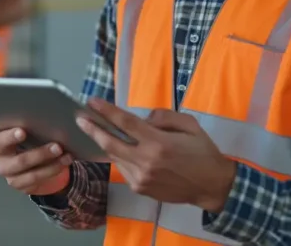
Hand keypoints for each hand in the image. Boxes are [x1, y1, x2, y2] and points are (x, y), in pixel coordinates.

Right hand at [0, 122, 72, 194]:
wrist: (28, 161)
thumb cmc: (24, 139)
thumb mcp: (20, 129)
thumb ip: (15, 122)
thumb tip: (12, 113)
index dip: (9, 137)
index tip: (22, 132)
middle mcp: (2, 162)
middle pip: (20, 161)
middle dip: (40, 154)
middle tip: (57, 146)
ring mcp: (12, 177)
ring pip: (32, 174)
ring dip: (52, 164)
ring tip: (66, 154)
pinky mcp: (23, 187)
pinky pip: (40, 180)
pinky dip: (54, 170)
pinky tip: (65, 161)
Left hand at [76, 98, 236, 211]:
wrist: (211, 186)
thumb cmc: (203, 152)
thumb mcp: (190, 125)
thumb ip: (164, 117)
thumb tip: (143, 119)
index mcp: (159, 143)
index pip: (126, 123)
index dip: (107, 111)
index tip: (92, 102)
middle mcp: (146, 161)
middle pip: (111, 143)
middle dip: (93, 129)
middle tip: (80, 119)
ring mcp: (141, 178)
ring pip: (116, 157)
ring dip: (106, 143)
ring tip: (96, 130)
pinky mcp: (140, 188)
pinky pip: (124, 169)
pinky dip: (120, 157)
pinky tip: (122, 150)